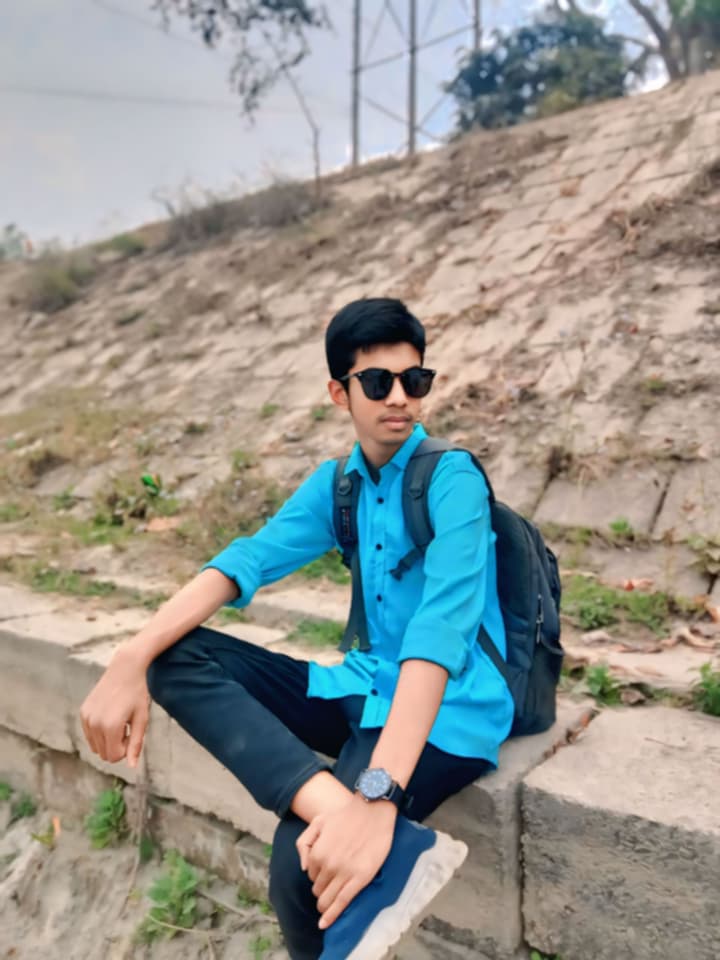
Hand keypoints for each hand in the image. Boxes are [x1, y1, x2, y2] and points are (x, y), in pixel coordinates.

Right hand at [80, 645, 149, 767]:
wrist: (125, 669)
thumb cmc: (137, 694)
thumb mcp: (142, 719)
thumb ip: (136, 744)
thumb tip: (132, 767)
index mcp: (110, 726)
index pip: (114, 756)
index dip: (125, 749)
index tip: (131, 733)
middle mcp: (95, 723)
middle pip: (103, 754)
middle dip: (116, 746)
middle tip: (126, 727)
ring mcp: (86, 717)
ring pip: (95, 747)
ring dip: (108, 740)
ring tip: (118, 721)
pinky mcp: (83, 712)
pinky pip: (90, 735)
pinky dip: (99, 732)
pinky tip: (110, 715)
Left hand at [297, 793, 396, 929]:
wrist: (372, 809)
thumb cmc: (346, 814)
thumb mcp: (318, 822)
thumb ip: (304, 844)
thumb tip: (304, 869)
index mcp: (317, 853)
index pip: (311, 876)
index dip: (318, 876)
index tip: (325, 874)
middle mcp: (328, 866)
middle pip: (318, 890)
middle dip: (321, 891)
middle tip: (330, 887)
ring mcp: (344, 873)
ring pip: (327, 899)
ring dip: (325, 904)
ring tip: (327, 906)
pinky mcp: (360, 878)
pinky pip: (343, 902)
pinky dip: (333, 915)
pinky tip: (326, 923)